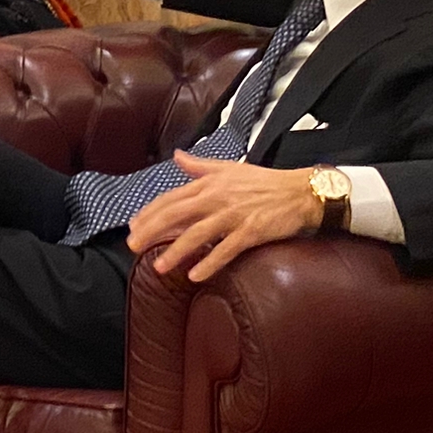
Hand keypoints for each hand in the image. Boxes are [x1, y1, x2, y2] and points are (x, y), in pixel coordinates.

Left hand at [126, 152, 323, 281]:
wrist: (299, 191)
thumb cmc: (264, 181)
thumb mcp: (228, 168)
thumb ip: (199, 166)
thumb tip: (177, 156)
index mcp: (208, 184)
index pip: (171, 198)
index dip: (150, 213)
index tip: (133, 226)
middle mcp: (216, 198)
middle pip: (176, 214)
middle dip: (151, 230)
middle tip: (133, 246)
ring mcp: (233, 215)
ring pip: (197, 234)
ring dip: (176, 251)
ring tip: (159, 268)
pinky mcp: (251, 231)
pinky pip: (226, 250)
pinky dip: (209, 263)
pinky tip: (194, 276)